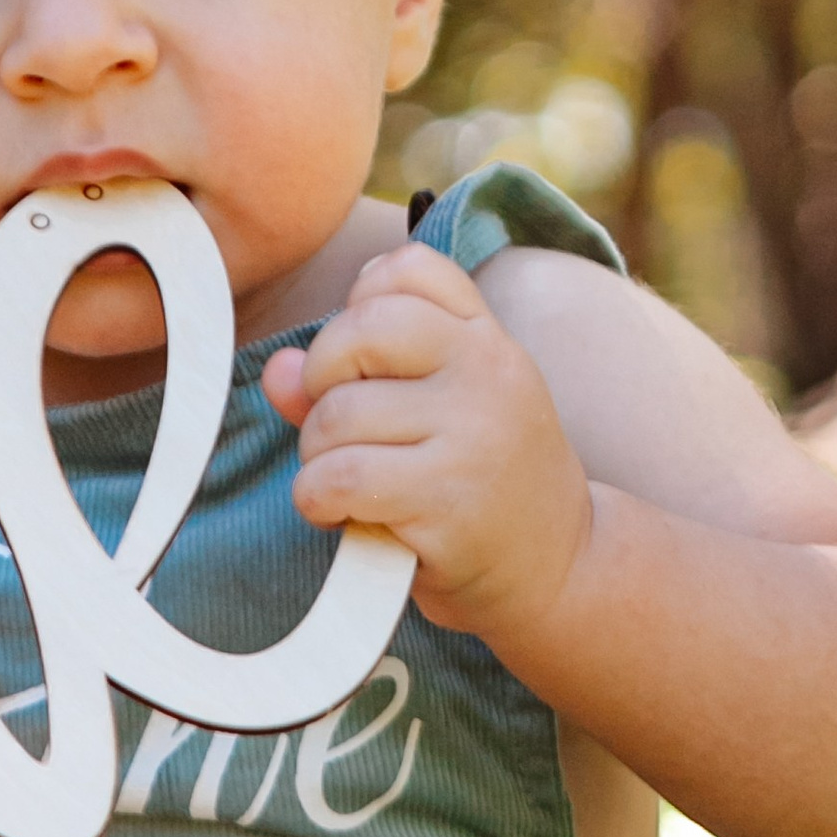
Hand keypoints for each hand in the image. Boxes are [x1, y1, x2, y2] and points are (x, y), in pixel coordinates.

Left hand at [262, 243, 592, 647]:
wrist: (558, 568)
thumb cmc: (481, 484)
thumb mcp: (439, 412)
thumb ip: (357, 380)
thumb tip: (278, 369)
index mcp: (486, 339)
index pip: (405, 268)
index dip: (356, 307)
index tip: (363, 364)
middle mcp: (487, 372)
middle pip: (361, 328)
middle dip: (322, 379)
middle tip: (339, 427)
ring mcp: (472, 432)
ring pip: (337, 414)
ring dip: (317, 456)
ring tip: (347, 483)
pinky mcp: (448, 497)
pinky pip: (339, 476)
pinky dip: (317, 498)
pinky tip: (339, 514)